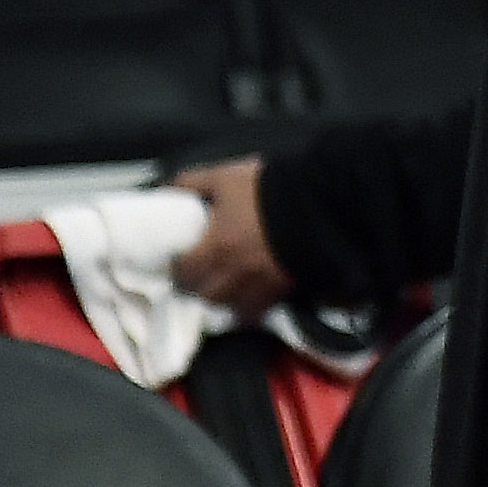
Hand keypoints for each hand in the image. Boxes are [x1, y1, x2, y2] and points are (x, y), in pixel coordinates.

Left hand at [167, 159, 290, 315]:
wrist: (320, 201)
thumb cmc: (268, 189)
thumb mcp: (225, 177)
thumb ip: (192, 184)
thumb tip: (167, 192)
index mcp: (215, 249)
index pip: (181, 272)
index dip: (177, 266)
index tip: (179, 259)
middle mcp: (234, 275)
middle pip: (205, 295)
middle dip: (201, 286)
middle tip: (203, 274)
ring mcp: (260, 286)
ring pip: (233, 307)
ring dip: (227, 298)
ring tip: (228, 287)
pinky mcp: (285, 290)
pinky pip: (262, 309)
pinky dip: (254, 305)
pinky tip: (255, 293)